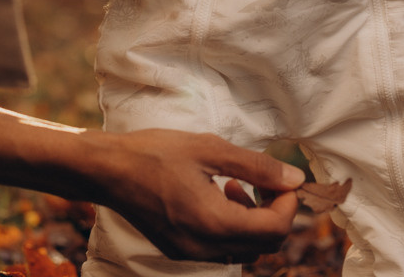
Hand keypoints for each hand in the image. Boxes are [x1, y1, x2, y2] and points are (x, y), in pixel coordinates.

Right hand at [97, 129, 302, 261]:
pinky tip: (213, 195)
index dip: (288, 203)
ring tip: (233, 184)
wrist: (108, 169)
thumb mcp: (210, 149)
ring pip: (242, 249)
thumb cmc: (156, 152)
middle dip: (272, 212)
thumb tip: (294, 179)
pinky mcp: (178, 249)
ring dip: (251, 220)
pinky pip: (220, 248)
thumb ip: (256, 166)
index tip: (282, 177)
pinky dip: (229, 226)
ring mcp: (190, 253)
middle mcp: (204, 248)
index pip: (275, 229)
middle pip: (263, 244)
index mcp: (215, 224)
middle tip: (261, 179)